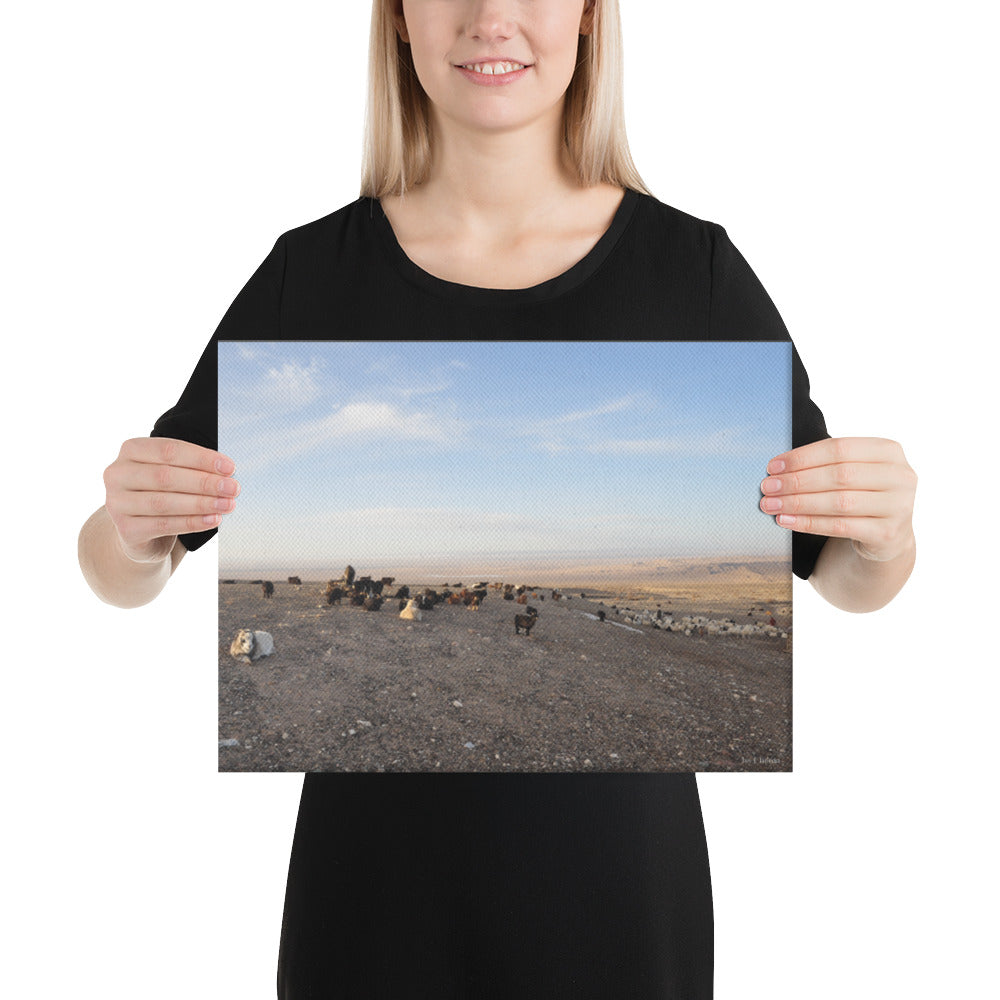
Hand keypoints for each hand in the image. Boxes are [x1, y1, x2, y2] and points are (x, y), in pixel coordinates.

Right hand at [103, 438, 238, 562]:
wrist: (141, 532)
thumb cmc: (163, 493)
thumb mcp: (173, 473)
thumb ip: (192, 467)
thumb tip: (227, 471)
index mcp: (131, 450)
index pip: (169, 450)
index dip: (201, 458)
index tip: (229, 467)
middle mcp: (117, 474)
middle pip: (165, 476)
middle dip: (204, 482)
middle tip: (233, 488)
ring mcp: (117, 502)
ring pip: (164, 502)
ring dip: (201, 503)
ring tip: (227, 505)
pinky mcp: (126, 529)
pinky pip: (164, 525)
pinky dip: (192, 522)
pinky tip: (213, 520)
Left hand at [760, 437, 916, 562]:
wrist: (886, 535)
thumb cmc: (861, 495)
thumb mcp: (853, 472)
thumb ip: (825, 463)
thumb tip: (776, 469)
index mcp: (889, 451)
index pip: (839, 448)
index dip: (803, 457)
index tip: (773, 466)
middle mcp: (900, 476)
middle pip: (839, 475)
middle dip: (797, 481)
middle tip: (767, 487)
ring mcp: (899, 506)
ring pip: (839, 502)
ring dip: (798, 503)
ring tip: (771, 505)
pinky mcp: (889, 533)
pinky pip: (840, 527)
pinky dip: (808, 523)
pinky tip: (786, 521)